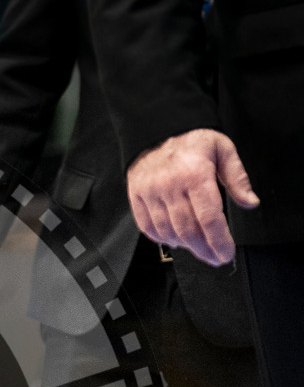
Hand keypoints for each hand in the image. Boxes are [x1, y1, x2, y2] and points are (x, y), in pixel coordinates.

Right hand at [126, 128, 258, 266]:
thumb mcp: (223, 149)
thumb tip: (250, 202)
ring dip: (185, 246)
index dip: (219, 241)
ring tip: (197, 247)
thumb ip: (237, 178)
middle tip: (214, 257)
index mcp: (195, 174)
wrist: (156, 130)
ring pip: (168, 232)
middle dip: (204, 249)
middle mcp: (170, 186)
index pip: (209, 218)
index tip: (226, 253)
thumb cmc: (191, 140)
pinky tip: (175, 240)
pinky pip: (148, 228)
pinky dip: (163, 239)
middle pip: (188, 231)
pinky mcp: (136, 198)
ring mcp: (150, 194)